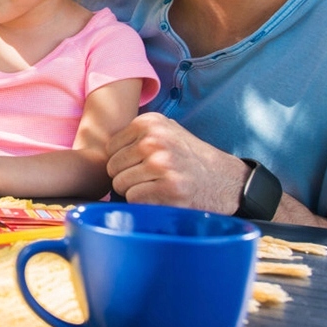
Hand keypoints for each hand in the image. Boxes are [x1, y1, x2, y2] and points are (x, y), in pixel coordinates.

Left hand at [105, 113, 247, 213]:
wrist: (227, 180)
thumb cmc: (191, 158)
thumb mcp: (167, 130)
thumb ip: (137, 132)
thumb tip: (99, 142)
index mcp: (150, 123)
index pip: (110, 148)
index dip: (123, 161)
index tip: (142, 164)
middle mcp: (154, 140)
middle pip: (112, 167)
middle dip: (126, 177)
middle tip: (150, 179)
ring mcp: (161, 164)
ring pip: (120, 185)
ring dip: (135, 191)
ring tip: (157, 187)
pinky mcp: (168, 188)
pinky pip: (133, 199)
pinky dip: (144, 203)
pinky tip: (162, 197)